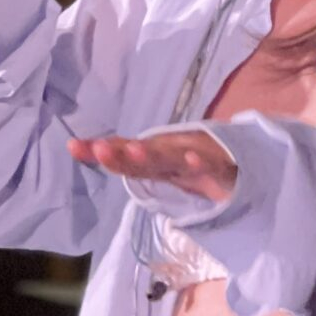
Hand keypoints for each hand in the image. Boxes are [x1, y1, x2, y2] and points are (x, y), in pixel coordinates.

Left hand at [67, 127, 237, 204]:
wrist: (242, 161)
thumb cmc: (193, 162)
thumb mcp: (158, 166)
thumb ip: (125, 162)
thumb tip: (80, 148)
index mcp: (155, 156)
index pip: (123, 153)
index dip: (100, 151)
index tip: (73, 146)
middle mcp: (171, 153)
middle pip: (143, 155)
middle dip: (122, 153)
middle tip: (100, 150)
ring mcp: (195, 158)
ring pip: (171, 157)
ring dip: (153, 154)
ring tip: (134, 151)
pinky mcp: (220, 168)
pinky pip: (210, 166)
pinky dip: (200, 162)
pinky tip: (190, 159)